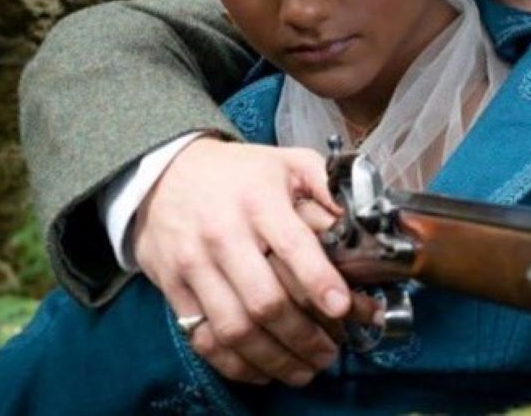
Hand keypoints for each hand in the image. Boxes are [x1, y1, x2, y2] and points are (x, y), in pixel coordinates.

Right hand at [134, 137, 350, 385]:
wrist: (164, 173)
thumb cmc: (239, 173)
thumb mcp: (288, 162)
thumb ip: (329, 184)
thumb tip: (366, 216)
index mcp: (259, 200)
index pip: (292, 245)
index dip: (319, 280)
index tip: (342, 306)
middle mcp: (223, 234)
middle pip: (263, 300)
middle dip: (302, 335)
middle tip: (330, 352)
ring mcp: (194, 264)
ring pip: (234, 327)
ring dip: (274, 357)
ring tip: (305, 370)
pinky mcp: (173, 288)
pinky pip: (203, 337)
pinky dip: (235, 362)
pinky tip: (262, 369)